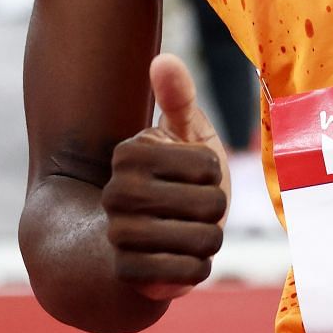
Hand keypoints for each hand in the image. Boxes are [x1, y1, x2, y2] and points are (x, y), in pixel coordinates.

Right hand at [101, 54, 230, 300]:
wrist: (159, 234)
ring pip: (202, 240)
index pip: (207, 165)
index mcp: (129, 153)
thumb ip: (179, 97)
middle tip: (200, 205)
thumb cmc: (183, 176)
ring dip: (210, 238)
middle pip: (209, 204)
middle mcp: (116, 192)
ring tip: (194, 230)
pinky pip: (187, 273)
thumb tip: (163, 60)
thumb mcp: (188, 133)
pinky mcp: (129, 273)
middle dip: (216, 207)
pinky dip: (198, 267)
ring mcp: (119, 234)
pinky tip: (186, 258)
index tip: (195, 171)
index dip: (213, 170)